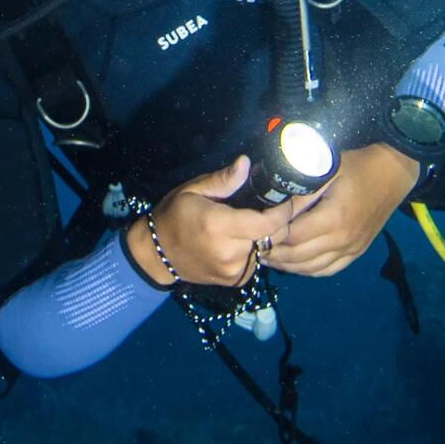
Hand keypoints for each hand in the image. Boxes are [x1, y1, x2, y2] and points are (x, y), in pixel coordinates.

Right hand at [126, 156, 302, 286]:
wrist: (156, 255)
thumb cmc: (174, 215)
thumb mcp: (193, 190)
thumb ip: (223, 180)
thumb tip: (246, 162)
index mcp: (219, 226)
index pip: (267, 223)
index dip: (284, 211)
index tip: (288, 198)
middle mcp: (230, 252)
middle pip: (273, 237)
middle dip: (281, 221)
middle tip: (278, 206)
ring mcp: (234, 270)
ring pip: (267, 249)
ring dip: (267, 236)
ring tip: (257, 221)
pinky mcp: (235, 281)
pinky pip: (257, 261)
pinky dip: (256, 249)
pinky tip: (244, 239)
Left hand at [260, 144, 418, 277]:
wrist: (393, 173)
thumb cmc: (357, 166)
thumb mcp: (326, 171)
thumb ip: (300, 191)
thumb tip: (272, 203)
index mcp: (333, 218)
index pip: (292, 236)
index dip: (271, 236)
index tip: (255, 230)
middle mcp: (342, 240)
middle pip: (298, 257)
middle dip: (274, 254)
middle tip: (254, 247)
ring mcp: (351, 249)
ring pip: (311, 268)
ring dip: (287, 266)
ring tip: (268, 256)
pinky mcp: (356, 252)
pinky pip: (327, 270)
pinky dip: (307, 270)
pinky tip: (293, 263)